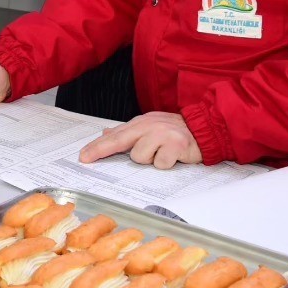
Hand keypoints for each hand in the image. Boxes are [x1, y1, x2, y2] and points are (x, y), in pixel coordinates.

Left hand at [79, 112, 202, 169]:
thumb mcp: (149, 127)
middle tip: (86, 159)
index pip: (115, 136)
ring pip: (140, 156)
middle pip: (119, 141)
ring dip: (149, 160)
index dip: (97, 146)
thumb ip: (129, 132)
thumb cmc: (173, 132)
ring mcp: (162, 135)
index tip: (83, 156)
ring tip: (161, 154)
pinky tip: (172, 157)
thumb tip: (106, 133)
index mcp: (141, 123)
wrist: (204, 129)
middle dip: (100, 151)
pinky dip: (165, 164)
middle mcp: (149, 126)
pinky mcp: (175, 146)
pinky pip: (160, 163)